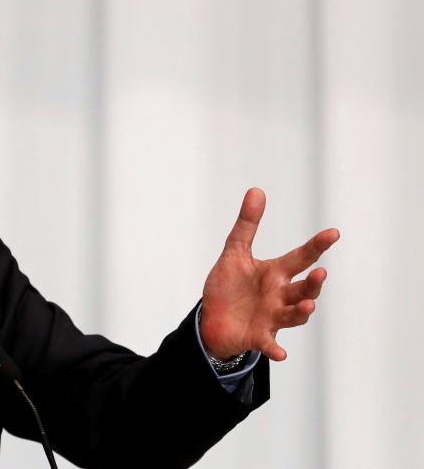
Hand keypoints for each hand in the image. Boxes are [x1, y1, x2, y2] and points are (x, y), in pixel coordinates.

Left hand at [200, 188, 339, 361]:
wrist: (211, 319)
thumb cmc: (229, 286)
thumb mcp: (234, 253)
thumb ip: (247, 225)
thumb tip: (256, 190)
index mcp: (276, 273)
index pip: (300, 257)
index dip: (316, 246)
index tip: (333, 233)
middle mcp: (279, 296)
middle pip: (303, 289)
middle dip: (313, 284)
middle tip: (320, 273)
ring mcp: (271, 317)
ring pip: (293, 315)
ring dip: (302, 312)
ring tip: (308, 306)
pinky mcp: (258, 336)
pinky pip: (270, 343)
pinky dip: (276, 348)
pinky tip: (281, 354)